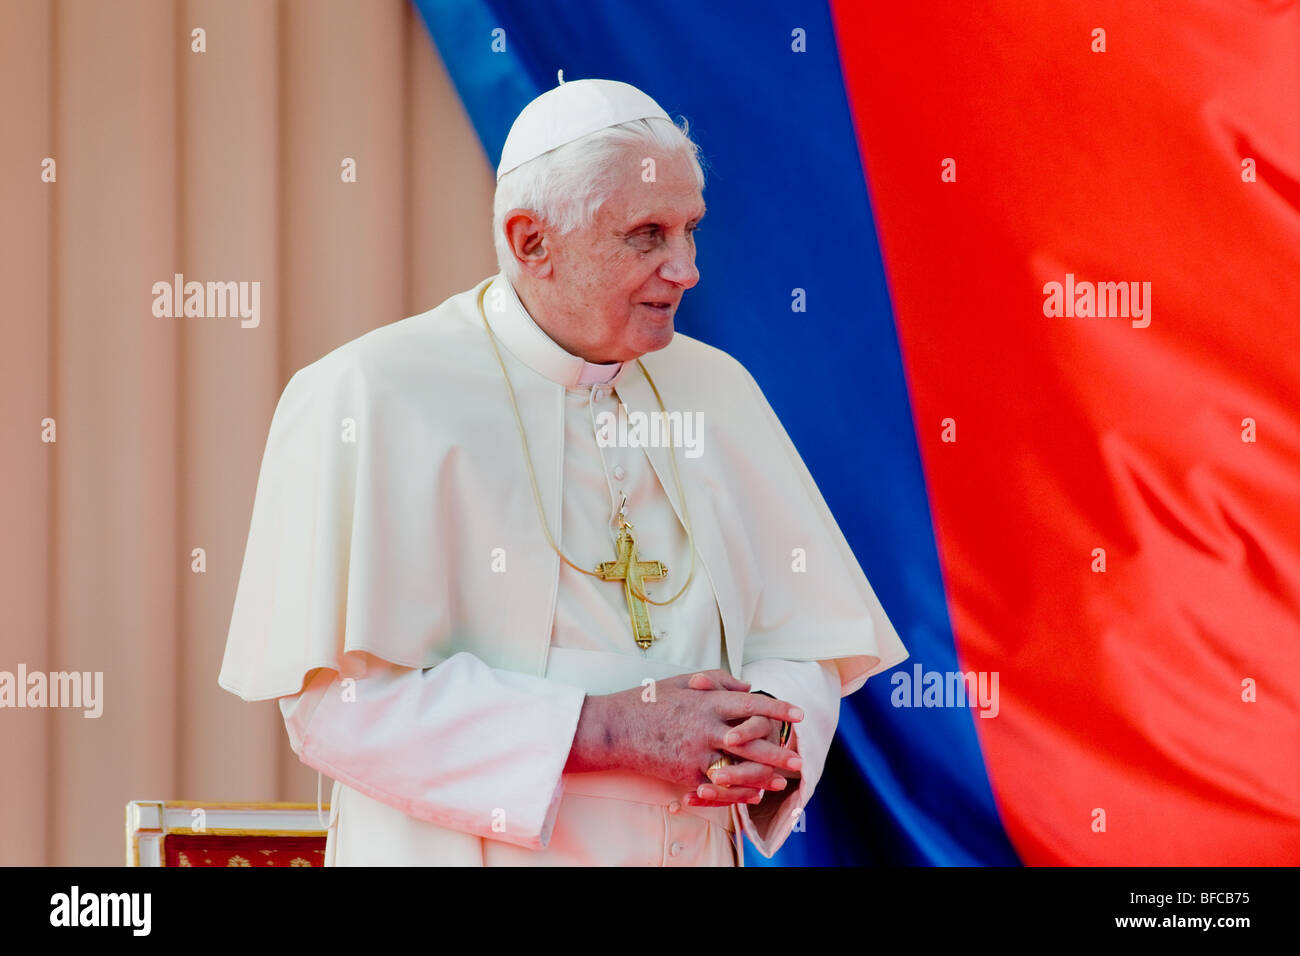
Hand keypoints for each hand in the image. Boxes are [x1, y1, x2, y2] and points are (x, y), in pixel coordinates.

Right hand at [566, 670, 802, 804]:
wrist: (615, 728)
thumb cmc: (649, 701)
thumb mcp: (682, 681)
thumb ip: (717, 681)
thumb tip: (747, 687)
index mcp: (707, 702)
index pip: (750, 705)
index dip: (777, 709)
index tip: (798, 714)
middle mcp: (705, 727)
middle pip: (750, 741)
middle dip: (778, 752)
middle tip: (799, 761)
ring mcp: (695, 753)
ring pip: (737, 768)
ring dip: (762, 776)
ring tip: (781, 782)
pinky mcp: (685, 773)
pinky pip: (717, 786)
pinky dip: (737, 792)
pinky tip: (753, 794)